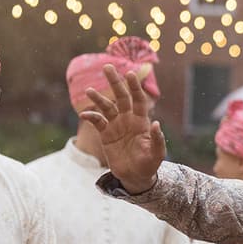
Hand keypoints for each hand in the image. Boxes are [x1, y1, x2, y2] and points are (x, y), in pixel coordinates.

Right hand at [79, 64, 163, 193]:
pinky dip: (91, 117)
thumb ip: (157, 139)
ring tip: (89, 90)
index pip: (138, 100)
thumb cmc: (149, 164)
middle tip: (108, 67)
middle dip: (115, 82)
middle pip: (121, 97)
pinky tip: (84, 114)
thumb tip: (157, 124)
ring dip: (98, 99)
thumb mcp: (156, 154)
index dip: (134, 87)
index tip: (130, 74)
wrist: (135, 176)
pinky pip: (97, 122)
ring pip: (106, 107)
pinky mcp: (105, 134)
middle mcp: (128, 119)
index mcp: (142, 121)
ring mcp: (116, 126)